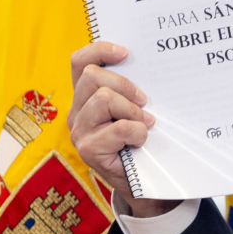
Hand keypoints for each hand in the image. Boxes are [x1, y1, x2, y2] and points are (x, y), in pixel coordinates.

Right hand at [69, 42, 178, 217]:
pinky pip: (118, 128)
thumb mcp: (138, 110)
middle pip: (92, 76)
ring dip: (132, 110)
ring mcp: (80, 131)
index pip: (80, 62)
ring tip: (145, 124)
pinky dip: (137, 132)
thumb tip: (155, 64)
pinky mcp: (88, 150)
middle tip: (145, 102)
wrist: (146, 182)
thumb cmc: (144, 141)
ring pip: (103, 99)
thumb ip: (134, 91)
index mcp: (87, 96)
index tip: (126, 52)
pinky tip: (142, 141)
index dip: (99, 50)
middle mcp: (77, 111)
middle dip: (125, 85)